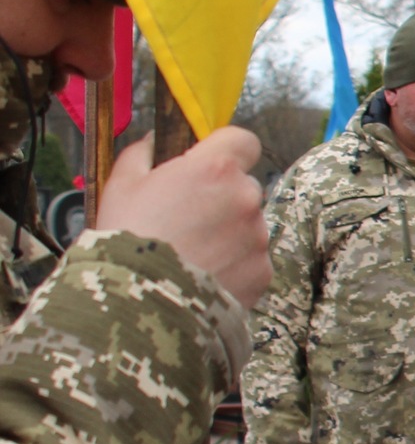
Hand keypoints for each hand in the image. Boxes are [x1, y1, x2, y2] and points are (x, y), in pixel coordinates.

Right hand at [94, 126, 270, 306]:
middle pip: (244, 186)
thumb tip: (153, 141)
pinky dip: (233, 266)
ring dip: (228, 233)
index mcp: (215, 169)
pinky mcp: (263, 271)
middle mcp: (246, 197)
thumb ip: (141, 155)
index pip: (243, 141)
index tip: (209, 164)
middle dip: (221, 197)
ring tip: (190, 253)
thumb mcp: (121, 186)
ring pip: (249, 225)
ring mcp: (258, 236)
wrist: (140, 302)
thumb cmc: (125, 238)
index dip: (227, 151)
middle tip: (187, 219)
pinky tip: (203, 275)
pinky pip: (251, 260)